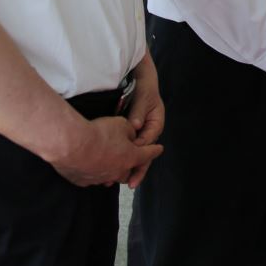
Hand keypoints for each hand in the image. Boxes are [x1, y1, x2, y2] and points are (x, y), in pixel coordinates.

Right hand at [49, 116, 162, 188]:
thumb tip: (130, 134)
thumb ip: (130, 130)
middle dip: (131, 165)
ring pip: (110, 176)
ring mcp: (99, 178)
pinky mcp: (82, 181)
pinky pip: (91, 178)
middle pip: (128, 170)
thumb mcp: (121, 124)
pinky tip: (89, 166)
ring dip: (112, 170)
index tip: (159, 149)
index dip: (154, 150)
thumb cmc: (98, 133)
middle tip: (130, 159)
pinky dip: (93, 172)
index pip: (148, 154)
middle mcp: (117, 171)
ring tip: (110, 164)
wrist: (70, 144)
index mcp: (131, 158)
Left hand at [122, 56, 165, 186]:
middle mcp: (148, 132)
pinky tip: (110, 170)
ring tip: (115, 181)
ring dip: (127, 168)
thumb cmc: (143, 88)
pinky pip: (126, 150)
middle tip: (131, 183)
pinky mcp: (130, 136)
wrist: (139, 81)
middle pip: (145, 154)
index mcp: (156, 123)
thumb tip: (135, 126)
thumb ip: (138, 112)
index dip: (140, 151)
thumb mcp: (143, 98)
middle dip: (138, 169)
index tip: (129, 159)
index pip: (149, 140)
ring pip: (135, 155)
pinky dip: (119, 159)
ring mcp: (139, 135)